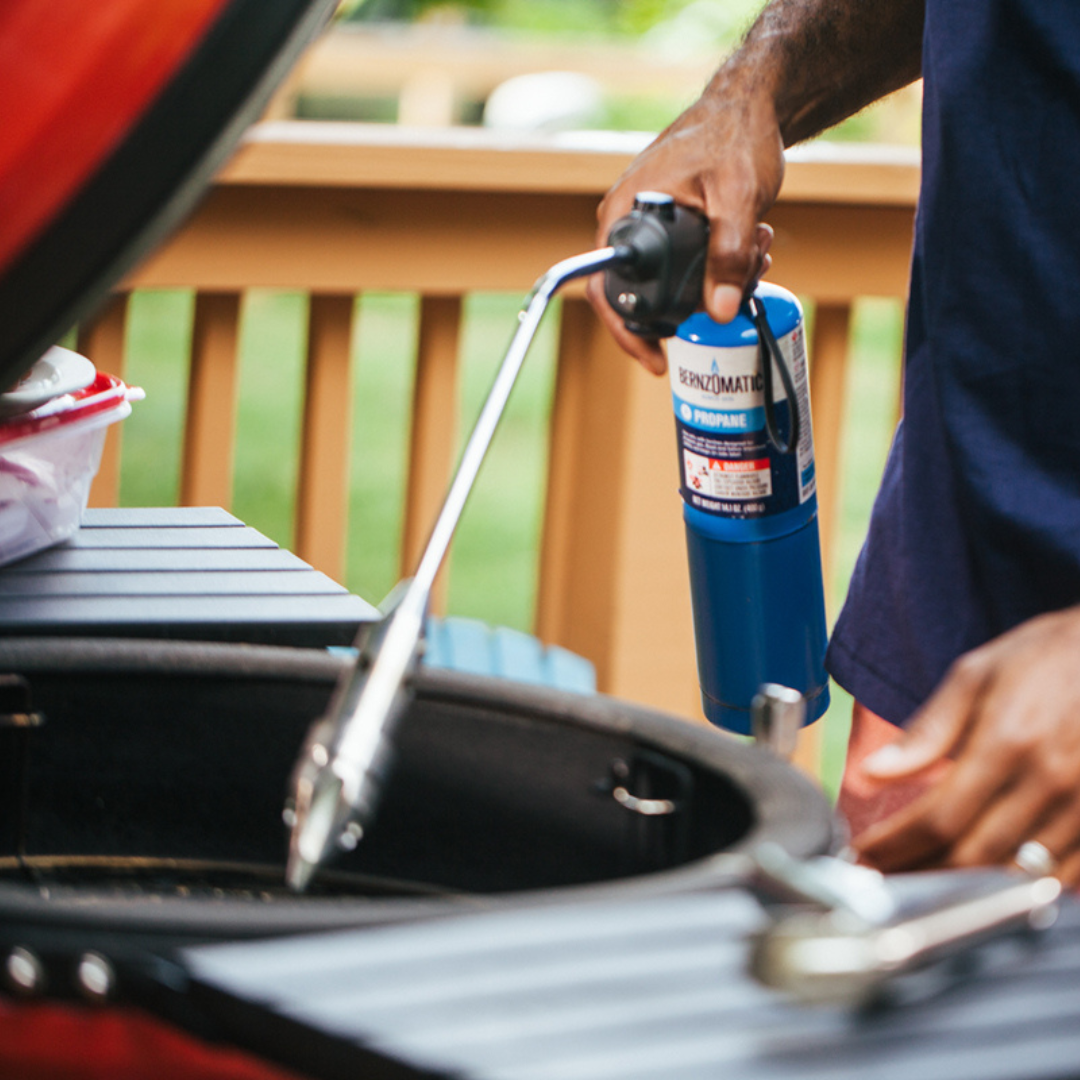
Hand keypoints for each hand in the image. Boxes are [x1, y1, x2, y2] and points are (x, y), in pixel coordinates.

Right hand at [584, 83, 782, 374]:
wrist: (747, 105)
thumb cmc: (736, 136)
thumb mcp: (738, 198)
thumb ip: (728, 255)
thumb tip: (718, 313)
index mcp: (625, 215)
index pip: (606, 289)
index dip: (627, 331)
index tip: (656, 359)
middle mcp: (627, 224)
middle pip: (643, 295)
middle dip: (694, 304)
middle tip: (739, 287)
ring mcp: (648, 228)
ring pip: (673, 283)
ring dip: (718, 282)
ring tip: (756, 253)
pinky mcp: (671, 230)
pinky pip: (686, 267)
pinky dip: (720, 268)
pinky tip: (751, 248)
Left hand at [852, 606, 1079, 885]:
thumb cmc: (1044, 659)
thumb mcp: (976, 676)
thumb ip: (926, 731)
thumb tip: (872, 774)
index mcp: (1007, 741)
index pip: (938, 817)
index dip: (896, 846)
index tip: (863, 856)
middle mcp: (1049, 781)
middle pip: (974, 856)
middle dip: (921, 874)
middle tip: (885, 877)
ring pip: (1016, 876)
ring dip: (964, 888)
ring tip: (923, 883)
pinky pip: (1061, 878)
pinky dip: (1019, 887)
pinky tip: (986, 882)